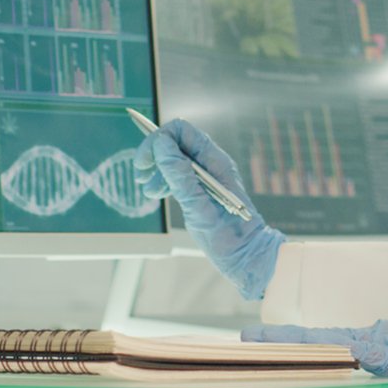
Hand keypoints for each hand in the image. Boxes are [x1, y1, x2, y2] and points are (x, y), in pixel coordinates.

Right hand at [139, 119, 285, 299]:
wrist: (246, 256)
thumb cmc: (228, 236)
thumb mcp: (198, 207)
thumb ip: (180, 176)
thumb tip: (161, 147)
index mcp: (215, 161)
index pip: (181, 131)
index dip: (158, 140)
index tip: (144, 162)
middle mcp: (211, 163)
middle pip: (175, 142)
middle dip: (154, 154)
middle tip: (141, 175)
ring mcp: (207, 175)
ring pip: (174, 158)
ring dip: (157, 169)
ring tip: (148, 190)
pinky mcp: (202, 188)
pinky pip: (178, 174)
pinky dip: (164, 180)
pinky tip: (157, 193)